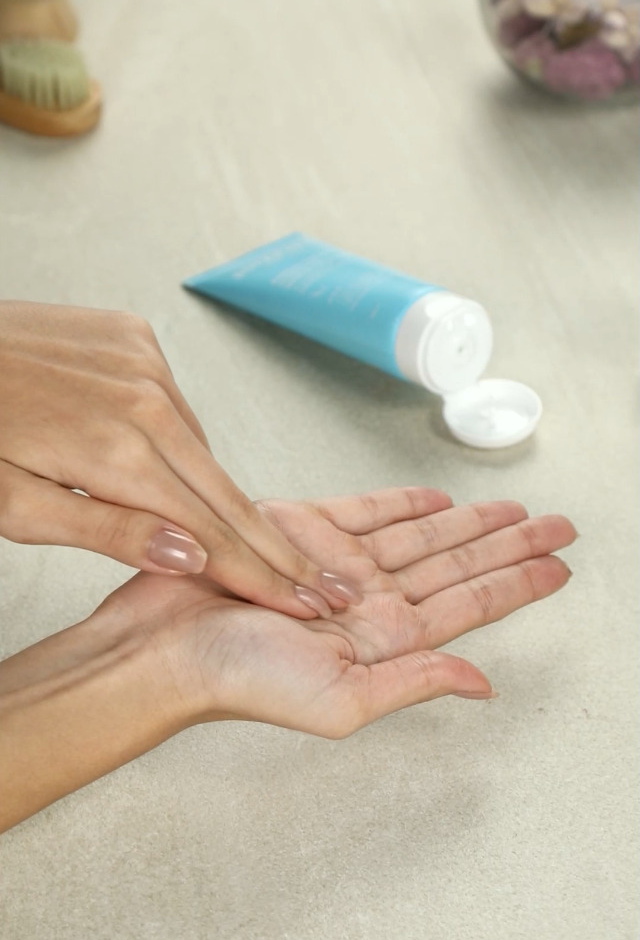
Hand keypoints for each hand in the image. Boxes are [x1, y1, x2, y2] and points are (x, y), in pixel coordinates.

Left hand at [0, 301, 359, 618]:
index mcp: (115, 451)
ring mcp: (144, 360)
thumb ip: (108, 532)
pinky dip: (182, 443)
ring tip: (255, 544)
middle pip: (227, 491)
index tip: (303, 601)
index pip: (210, 531)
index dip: (261, 574)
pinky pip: (178, 406)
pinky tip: (174, 469)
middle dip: (277, 546)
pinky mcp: (136, 337)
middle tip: (325, 583)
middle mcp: (145, 397)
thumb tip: (189, 557)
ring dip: (221, 496)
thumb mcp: (15, 504)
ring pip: (202, 448)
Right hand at [0, 487, 575, 829]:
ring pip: (423, 534)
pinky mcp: (300, 530)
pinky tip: (436, 500)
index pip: (470, 606)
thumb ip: (415, 682)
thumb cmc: (235, 681)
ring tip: (514, 508)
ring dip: (470, 520)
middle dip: (510, 544)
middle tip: (558, 525)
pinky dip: (403, 503)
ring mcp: (336, 562)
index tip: (558, 566)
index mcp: (385, 641)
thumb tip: (481, 683)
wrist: (161, 646)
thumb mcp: (341, 699)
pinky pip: (365, 510)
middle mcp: (368, 601)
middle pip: (458, 564)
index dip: (517, 583)